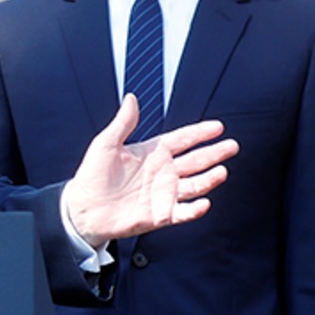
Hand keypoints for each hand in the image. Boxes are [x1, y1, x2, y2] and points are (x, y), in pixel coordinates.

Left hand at [62, 96, 236, 247]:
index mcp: (152, 153)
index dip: (200, 133)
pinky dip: (195, 209)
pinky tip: (204, 202)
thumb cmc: (92, 176)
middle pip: (196, 161)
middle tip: (231, 146)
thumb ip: (123, 123)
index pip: (182, 140)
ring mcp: (164, 194)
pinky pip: (184, 212)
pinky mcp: (161, 215)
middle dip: (214, 153)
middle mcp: (162, 173)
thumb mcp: (106, 144)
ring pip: (195, 185)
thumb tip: (131, 98)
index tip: (217, 126)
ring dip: (209, 179)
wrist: (83, 209)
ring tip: (222, 171)